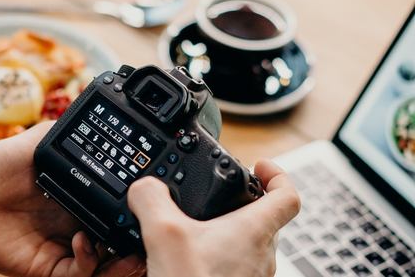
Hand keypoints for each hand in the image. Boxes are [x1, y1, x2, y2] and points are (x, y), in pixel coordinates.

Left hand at [0, 122, 144, 276]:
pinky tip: (86, 242)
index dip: (139, 213)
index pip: (121, 211)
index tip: (154, 206)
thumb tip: (97, 105)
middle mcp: (79, 225)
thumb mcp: (41, 140)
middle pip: (121, 243)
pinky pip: (79, 274)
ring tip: (132, 252)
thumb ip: (70, 128)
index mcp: (83, 198)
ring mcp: (66, 248)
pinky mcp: (49, 267)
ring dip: (124, 263)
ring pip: (107, 267)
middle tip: (153, 235)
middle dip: (140, 244)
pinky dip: (89, 263)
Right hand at [128, 159, 299, 276]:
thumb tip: (144, 187)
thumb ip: (151, 199)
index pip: (287, 195)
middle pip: (267, 219)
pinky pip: (235, 267)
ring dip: (229, 232)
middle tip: (220, 196)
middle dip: (243, 203)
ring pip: (250, 245)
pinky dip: (218, 257)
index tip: (259, 165)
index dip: (277, 173)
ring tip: (198, 229)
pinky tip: (189, 261)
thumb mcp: (163, 234)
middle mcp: (261, 255)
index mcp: (254, 231)